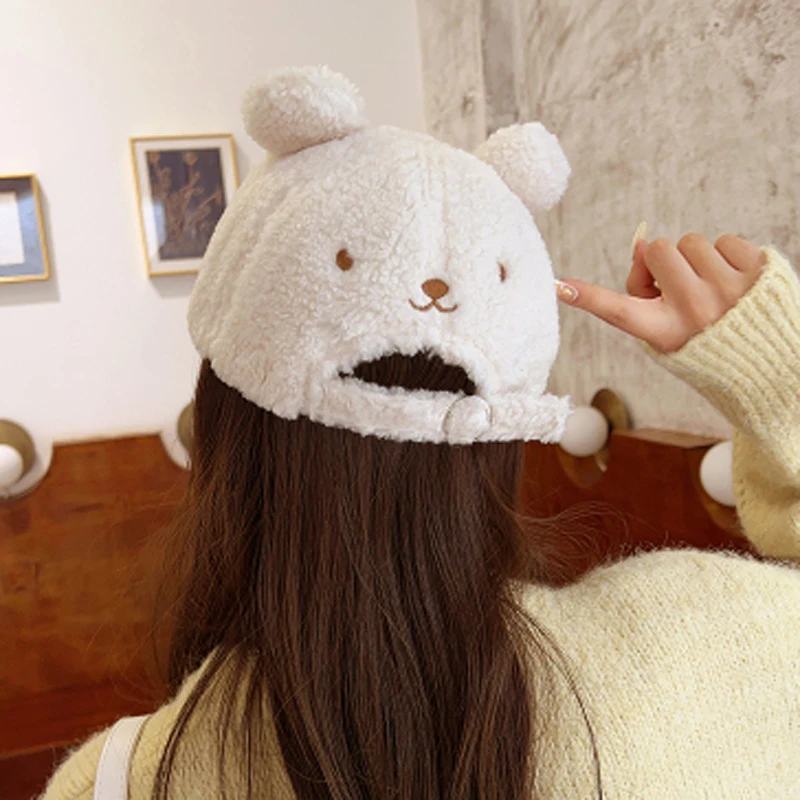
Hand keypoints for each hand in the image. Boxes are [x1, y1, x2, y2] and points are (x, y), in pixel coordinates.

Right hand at [555, 230, 766, 352]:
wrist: (768, 363)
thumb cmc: (707, 346)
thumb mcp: (667, 333)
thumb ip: (644, 295)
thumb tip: (642, 243)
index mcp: (664, 332)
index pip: (617, 310)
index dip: (587, 297)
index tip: (561, 286)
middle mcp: (694, 310)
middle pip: (656, 249)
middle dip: (662, 261)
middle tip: (678, 285)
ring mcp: (729, 289)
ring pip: (691, 241)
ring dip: (695, 259)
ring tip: (709, 286)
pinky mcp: (757, 272)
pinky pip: (724, 240)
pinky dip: (725, 255)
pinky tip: (732, 280)